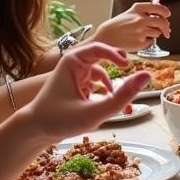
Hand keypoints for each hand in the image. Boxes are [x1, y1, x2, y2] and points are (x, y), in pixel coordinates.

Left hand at [21, 43, 150, 140]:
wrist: (34, 131)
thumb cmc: (58, 120)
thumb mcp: (94, 111)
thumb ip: (122, 96)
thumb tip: (146, 77)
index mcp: (72, 62)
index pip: (99, 48)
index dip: (117, 55)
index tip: (128, 67)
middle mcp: (74, 65)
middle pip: (103, 59)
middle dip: (118, 71)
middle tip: (129, 82)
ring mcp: (76, 76)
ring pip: (102, 74)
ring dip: (113, 86)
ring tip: (120, 102)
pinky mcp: (78, 87)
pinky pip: (97, 84)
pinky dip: (106, 93)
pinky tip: (110, 105)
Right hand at [91, 2, 170, 51]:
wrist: (105, 38)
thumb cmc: (117, 26)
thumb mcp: (129, 14)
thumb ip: (143, 13)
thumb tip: (160, 18)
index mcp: (137, 9)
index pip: (158, 8)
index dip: (165, 12)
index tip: (167, 15)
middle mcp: (140, 19)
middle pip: (162, 22)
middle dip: (166, 27)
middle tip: (166, 31)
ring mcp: (141, 31)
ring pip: (157, 32)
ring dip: (155, 34)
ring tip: (143, 34)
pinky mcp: (140, 42)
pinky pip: (151, 42)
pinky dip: (147, 41)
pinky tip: (138, 40)